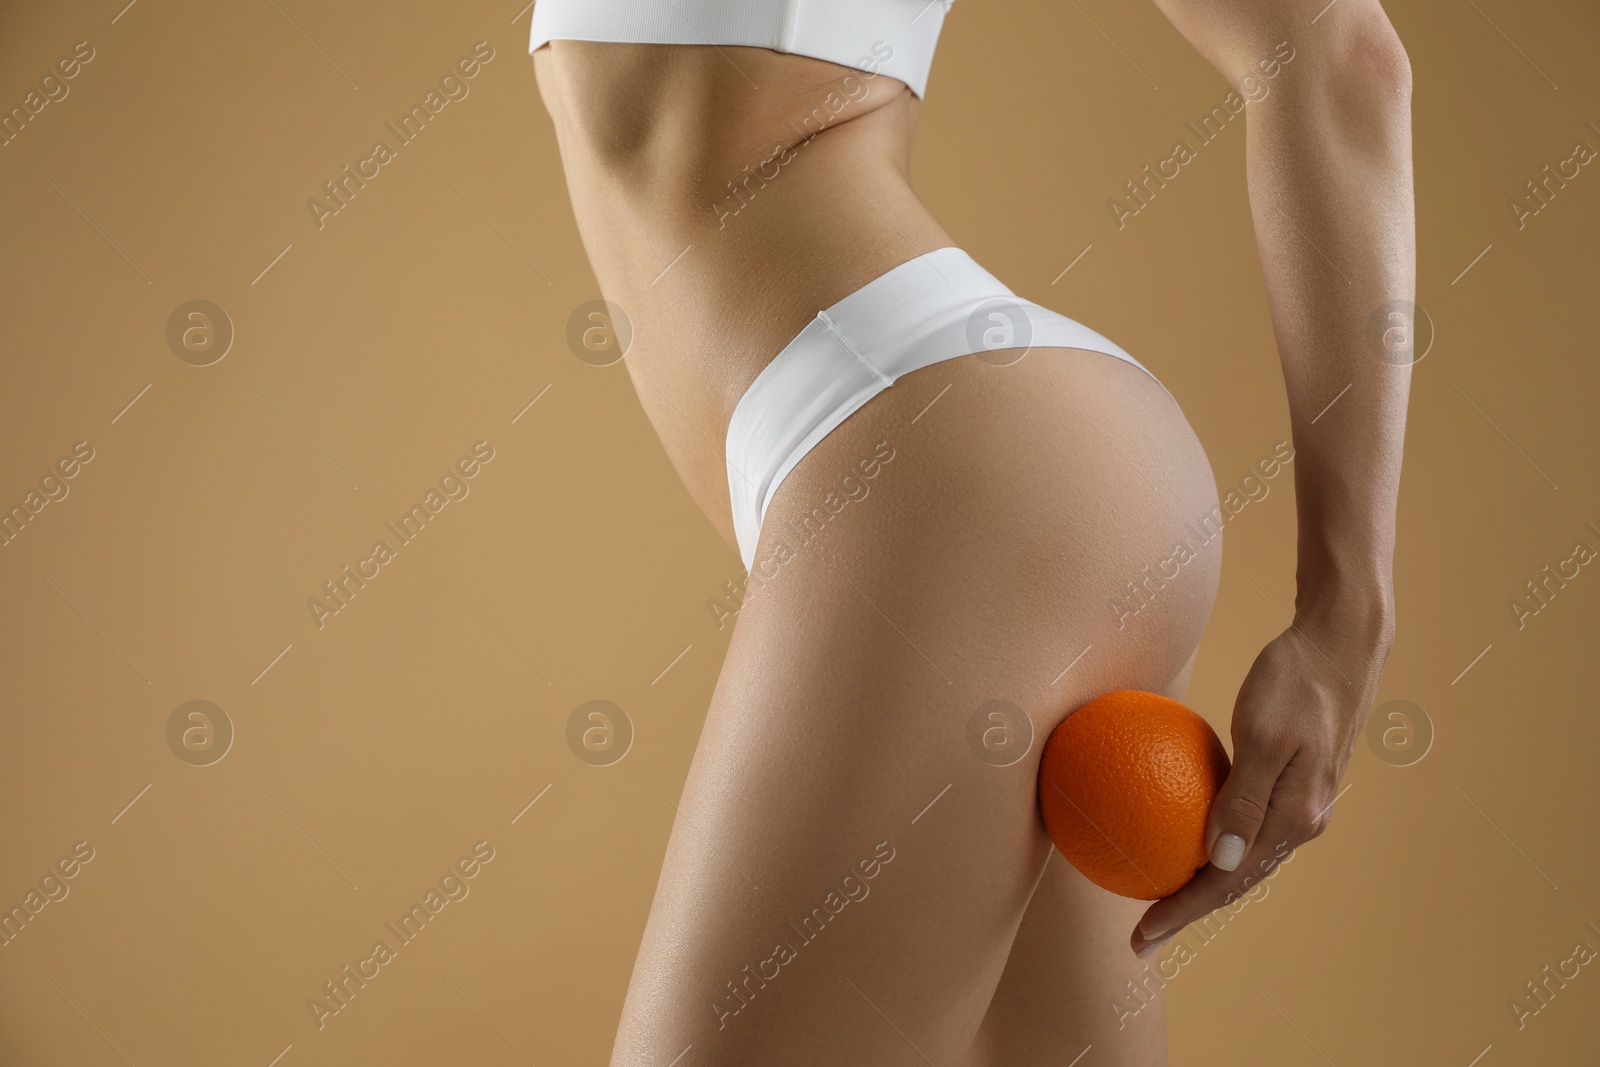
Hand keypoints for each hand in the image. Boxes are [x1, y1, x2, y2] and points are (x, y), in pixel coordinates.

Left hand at [1127, 612, 1391, 955]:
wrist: (1340, 642)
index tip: (1142, 937)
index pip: (1229, 883)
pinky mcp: (1291, 782)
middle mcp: (1301, 820)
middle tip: (1142, 933)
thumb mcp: (1262, 734)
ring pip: (1242, 859)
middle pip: (1236, 881)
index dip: (1183, 912)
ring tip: (1159, 895)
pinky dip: (1214, 842)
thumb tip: (1218, 861)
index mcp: (1294, 817)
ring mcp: (1299, 803)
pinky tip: (1181, 833)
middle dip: (1188, 910)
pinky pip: (1244, 824)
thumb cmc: (1295, 680)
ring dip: (1202, 883)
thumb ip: (1243, 798)